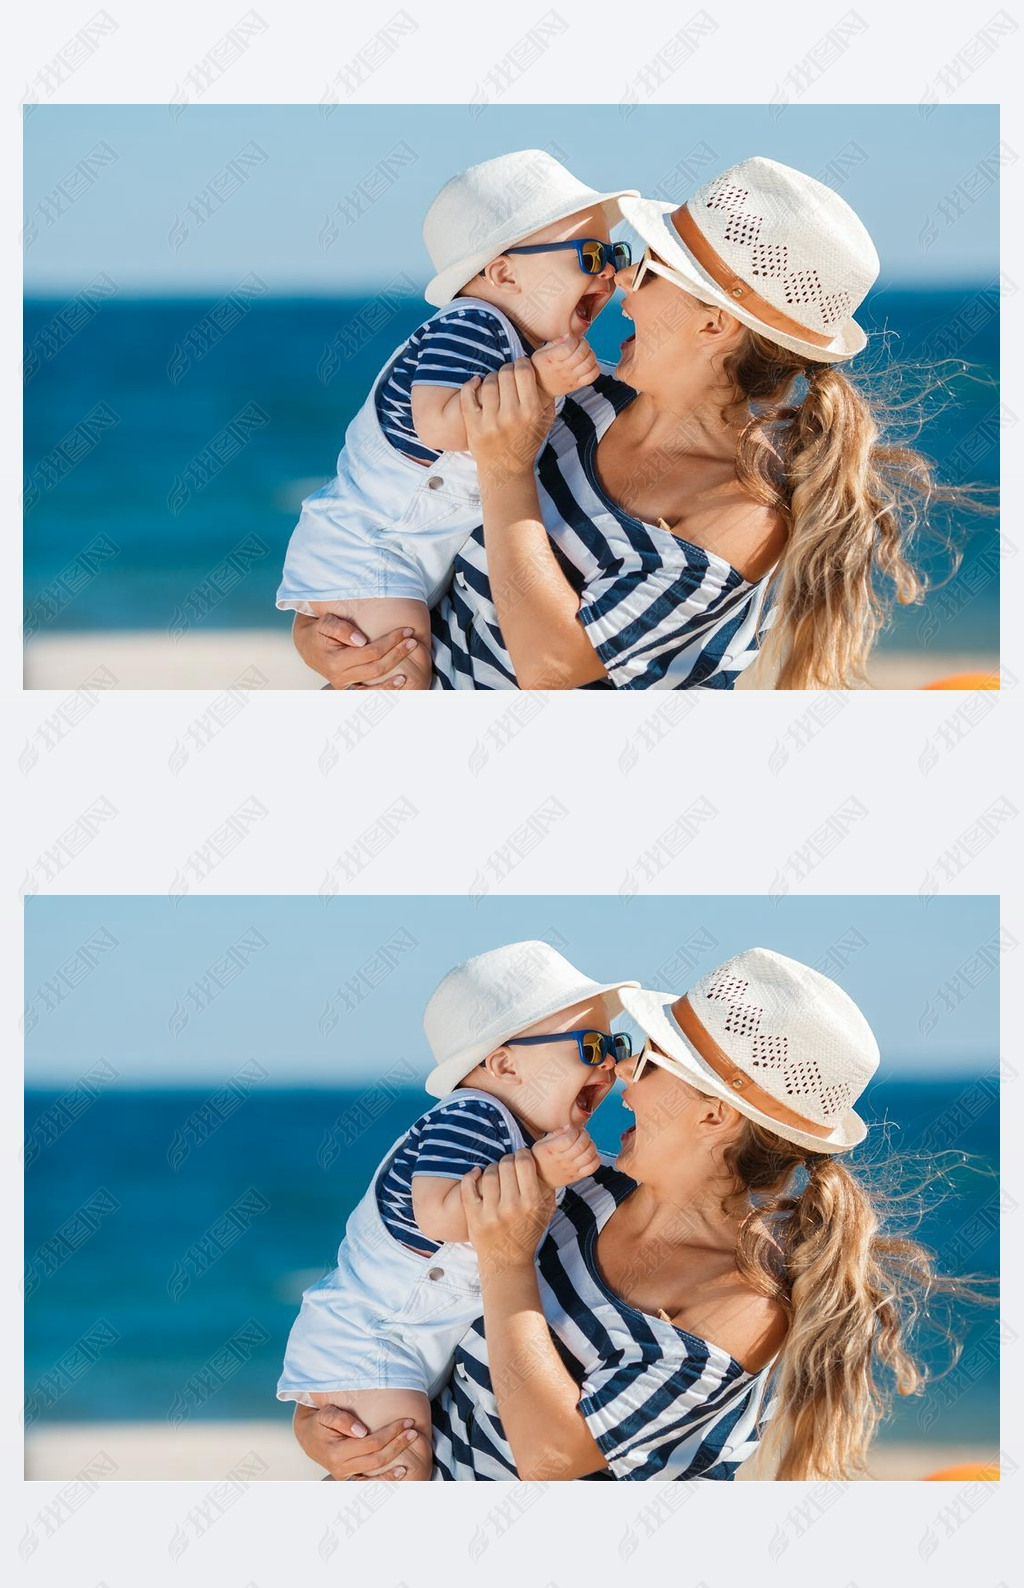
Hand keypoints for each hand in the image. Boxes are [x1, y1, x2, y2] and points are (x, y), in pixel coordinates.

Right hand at [292, 613, 421, 689]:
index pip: (370, 652)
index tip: (405, 631)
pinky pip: (370, 694)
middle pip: (377, 667)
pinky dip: (387, 689)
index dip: (390, 642)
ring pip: (375, 685)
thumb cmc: (319, 631)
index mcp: (335, 661)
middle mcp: (340, 677)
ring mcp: (345, 686)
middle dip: (397, 653)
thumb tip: (361, 640)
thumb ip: (341, 629)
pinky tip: (401, 682)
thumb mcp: (325, 623)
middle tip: (412, 641)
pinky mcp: (349, 689)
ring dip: (396, 672)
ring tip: (411, 659)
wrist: (307, 645)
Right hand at [293, 1404, 423, 1479]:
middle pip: (377, 1458)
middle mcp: (341, 1469)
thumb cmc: (319, 1422)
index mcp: (336, 1452)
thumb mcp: (326, 1414)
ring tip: (412, 1445)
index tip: (405, 1422)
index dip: (390, 1433)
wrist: (308, 1436)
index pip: (371, 1443)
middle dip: (398, 1444)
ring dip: (396, 1458)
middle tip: (413, 1431)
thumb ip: (342, 1420)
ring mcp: (346, 1476)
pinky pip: (370, 1483)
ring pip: (376, 1472)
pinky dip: (387, 1478)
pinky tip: (401, 1472)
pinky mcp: (350, 1479)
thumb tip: (362, 1431)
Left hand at [459, 360, 554, 481]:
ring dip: (491, 378)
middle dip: (507, 370)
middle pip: (505, 374)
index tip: (520, 367)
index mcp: (531, 412)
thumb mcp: (545, 422)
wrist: (505, 470)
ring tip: (495, 384)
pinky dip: (470, 385)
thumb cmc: (527, 443)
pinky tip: (476, 383)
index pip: (524, 372)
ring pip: (488, 382)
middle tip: (507, 376)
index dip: (521, 363)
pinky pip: (468, 395)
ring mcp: (490, 421)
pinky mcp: (474, 425)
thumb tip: (543, 369)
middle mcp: (511, 416)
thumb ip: (547, 397)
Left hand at [460, 1150, 555, 1269]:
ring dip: (492, 1168)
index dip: (522, 1154)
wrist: (507, 1262)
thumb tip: (542, 1159)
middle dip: (508, 1160)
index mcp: (531, 1203)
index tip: (521, 1156)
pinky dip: (471, 1176)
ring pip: (489, 1173)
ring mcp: (491, 1212)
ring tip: (496, 1173)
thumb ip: (547, 1187)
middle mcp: (512, 1207)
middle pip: (506, 1165)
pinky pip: (468, 1187)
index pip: (524, 1163)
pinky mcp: (474, 1216)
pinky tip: (476, 1173)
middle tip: (508, 1165)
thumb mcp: (546, 1212)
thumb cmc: (528, 1233)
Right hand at [531, 334, 599, 396]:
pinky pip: (592, 377)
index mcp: (552, 359)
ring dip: (591, 355)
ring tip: (586, 353)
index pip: (569, 347)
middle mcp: (562, 369)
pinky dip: (595, 368)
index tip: (573, 339)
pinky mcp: (577, 385)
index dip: (574, 340)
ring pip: (588, 365)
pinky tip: (590, 364)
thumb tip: (569, 336)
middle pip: (581, 355)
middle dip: (585, 344)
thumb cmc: (541, 368)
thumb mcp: (541, 352)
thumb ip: (556, 342)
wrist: (540, 389)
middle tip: (582, 343)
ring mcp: (571, 378)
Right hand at [531, 1125, 600, 1188]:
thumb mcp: (541, 1143)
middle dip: (585, 1135)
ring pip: (589, 1155)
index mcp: (552, 1150)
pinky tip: (590, 1154)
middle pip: (581, 1145)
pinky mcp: (577, 1176)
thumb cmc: (541, 1159)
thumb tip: (569, 1127)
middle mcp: (562, 1160)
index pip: (569, 1138)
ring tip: (586, 1143)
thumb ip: (556, 1133)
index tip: (573, 1130)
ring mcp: (571, 1169)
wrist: (540, 1180)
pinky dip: (595, 1159)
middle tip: (582, 1134)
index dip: (575, 1131)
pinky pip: (592, 1167)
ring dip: (591, 1145)